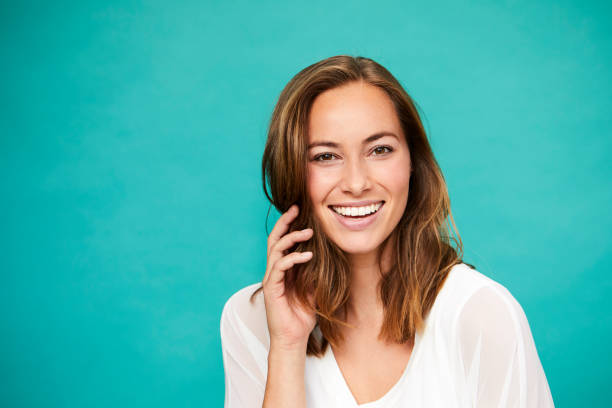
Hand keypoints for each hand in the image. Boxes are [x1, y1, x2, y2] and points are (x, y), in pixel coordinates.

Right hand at [262, 204, 315, 349]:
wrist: (293, 338)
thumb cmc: (302, 315)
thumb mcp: (314, 288)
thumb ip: (315, 272)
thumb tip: (326, 256)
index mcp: (282, 269)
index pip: (282, 241)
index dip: (289, 225)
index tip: (300, 211)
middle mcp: (274, 271)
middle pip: (274, 239)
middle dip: (284, 223)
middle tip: (296, 209)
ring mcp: (271, 279)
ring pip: (275, 250)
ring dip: (291, 238)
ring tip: (308, 232)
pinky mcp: (271, 288)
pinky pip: (279, 267)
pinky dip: (293, 259)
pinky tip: (307, 256)